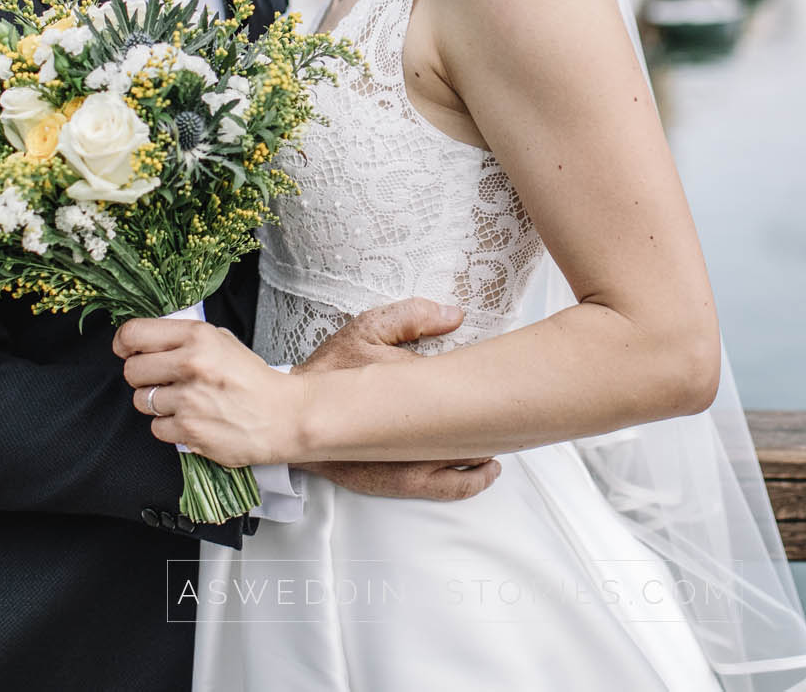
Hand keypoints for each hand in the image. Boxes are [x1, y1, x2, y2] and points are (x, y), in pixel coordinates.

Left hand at [114, 319, 298, 466]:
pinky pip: (156, 428)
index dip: (123, 343)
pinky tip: (191, 420)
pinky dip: (169, 427)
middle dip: (141, 376)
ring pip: (141, 401)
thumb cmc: (253, 380)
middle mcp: (191, 365)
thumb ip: (186, 338)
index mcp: (198, 337)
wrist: (283, 416)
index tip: (126, 350)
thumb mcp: (223, 342)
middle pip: (132, 370)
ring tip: (182, 402)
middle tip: (160, 379)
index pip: (135, 334)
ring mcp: (189, 400)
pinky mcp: (189, 432)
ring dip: (156, 403)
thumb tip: (148, 341)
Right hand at [293, 297, 501, 499]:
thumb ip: (410, 317)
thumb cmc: (330, 373)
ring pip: (457, 468)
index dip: (488, 389)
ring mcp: (397, 465)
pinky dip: (466, 482)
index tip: (508, 381)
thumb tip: (455, 316)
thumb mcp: (366, 331)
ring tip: (504, 439)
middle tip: (515, 412)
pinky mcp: (390, 483)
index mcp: (399, 392)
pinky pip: (439, 489)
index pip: (457, 392)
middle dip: (491, 424)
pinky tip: (482, 470)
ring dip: (484, 455)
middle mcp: (402, 436)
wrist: (290, 415)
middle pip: (464, 435)